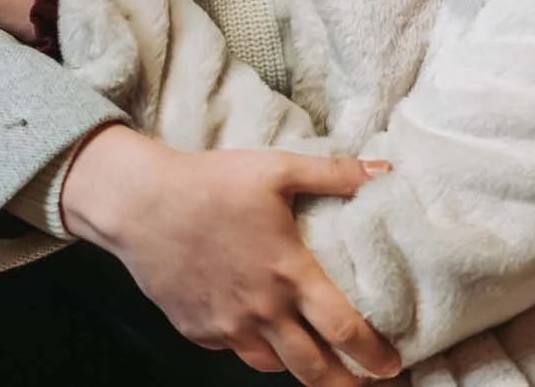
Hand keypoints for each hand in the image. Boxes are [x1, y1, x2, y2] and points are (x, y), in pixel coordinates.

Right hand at [62, 125, 400, 384]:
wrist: (140, 205)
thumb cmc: (212, 183)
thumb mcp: (278, 169)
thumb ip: (334, 174)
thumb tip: (384, 170)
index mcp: (290, 274)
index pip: (344, 328)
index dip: (373, 354)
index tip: (393, 365)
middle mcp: (262, 310)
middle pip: (312, 367)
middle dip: (344, 384)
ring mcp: (227, 326)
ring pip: (273, 365)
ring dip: (300, 368)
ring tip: (318, 364)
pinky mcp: (198, 330)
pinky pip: (235, 350)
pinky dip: (255, 348)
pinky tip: (264, 335)